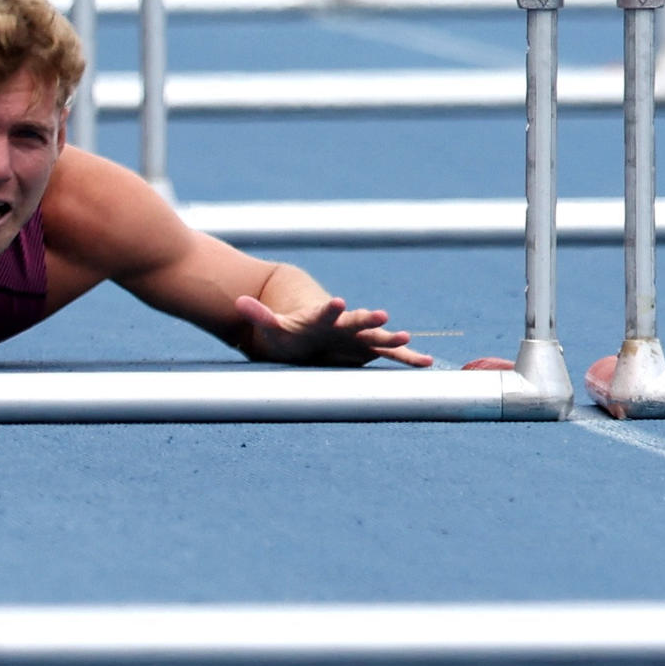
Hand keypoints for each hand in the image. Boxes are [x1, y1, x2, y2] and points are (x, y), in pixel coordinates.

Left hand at [233, 292, 432, 367]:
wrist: (306, 329)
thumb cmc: (287, 330)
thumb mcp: (270, 325)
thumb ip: (258, 314)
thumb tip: (238, 303)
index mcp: (319, 317)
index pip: (325, 311)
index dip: (330, 308)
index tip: (338, 301)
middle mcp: (342, 324)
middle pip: (355, 321)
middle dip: (367, 319)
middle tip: (382, 316)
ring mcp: (356, 336)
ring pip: (376, 337)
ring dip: (392, 339)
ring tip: (408, 339)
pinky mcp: (366, 349)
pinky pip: (390, 355)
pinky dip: (406, 358)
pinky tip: (427, 364)